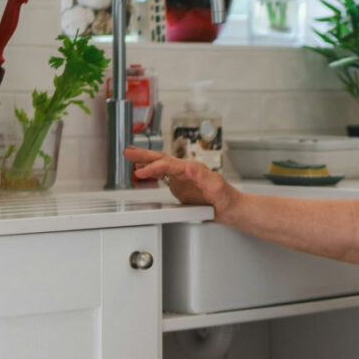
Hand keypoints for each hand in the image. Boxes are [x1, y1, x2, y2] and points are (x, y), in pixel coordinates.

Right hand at [124, 146, 238, 220]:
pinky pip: (163, 176)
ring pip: (161, 165)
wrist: (231, 207)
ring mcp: (182, 178)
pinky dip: (152, 172)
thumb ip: (202, 176)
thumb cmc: (226, 198)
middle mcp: (186, 170)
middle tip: (127, 151)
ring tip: (129, 156)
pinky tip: (143, 171)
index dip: (153, 167)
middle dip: (144, 155)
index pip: (168, 164)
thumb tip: (188, 165)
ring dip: (145, 161)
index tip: (140, 172)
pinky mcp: (181, 186)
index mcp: (193, 168)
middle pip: (162, 159)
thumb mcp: (216, 187)